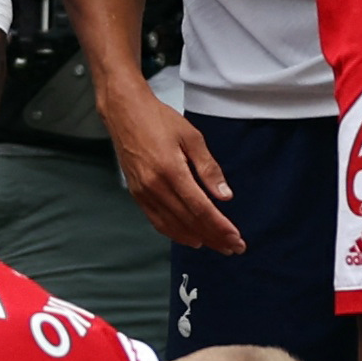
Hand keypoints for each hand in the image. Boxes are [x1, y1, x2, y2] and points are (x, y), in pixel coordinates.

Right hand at [101, 84, 241, 249]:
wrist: (125, 113)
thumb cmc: (159, 120)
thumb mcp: (192, 137)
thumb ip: (209, 169)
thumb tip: (225, 195)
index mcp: (171, 170)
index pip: (201, 208)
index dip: (220, 227)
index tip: (236, 238)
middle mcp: (155, 186)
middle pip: (189, 221)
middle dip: (214, 237)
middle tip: (234, 247)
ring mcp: (143, 193)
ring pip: (173, 226)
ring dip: (197, 238)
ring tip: (217, 245)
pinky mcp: (136, 195)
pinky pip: (157, 221)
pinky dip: (175, 233)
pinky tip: (190, 237)